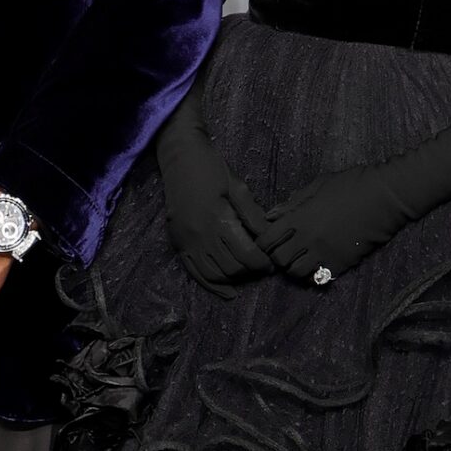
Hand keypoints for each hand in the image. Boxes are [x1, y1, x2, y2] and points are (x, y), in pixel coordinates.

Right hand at [157, 118, 272, 296]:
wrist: (180, 158)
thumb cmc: (213, 168)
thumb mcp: (238, 187)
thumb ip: (253, 215)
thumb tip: (269, 239)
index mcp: (219, 220)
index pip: (247, 256)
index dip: (263, 263)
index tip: (271, 261)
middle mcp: (201, 235)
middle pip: (232, 268)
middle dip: (251, 271)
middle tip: (262, 266)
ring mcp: (187, 242)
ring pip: (215, 275)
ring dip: (234, 278)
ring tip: (246, 272)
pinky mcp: (178, 244)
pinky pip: (195, 273)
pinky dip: (212, 285)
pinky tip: (228, 292)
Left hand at [257, 165, 418, 282]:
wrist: (386, 197)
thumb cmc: (353, 184)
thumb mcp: (319, 185)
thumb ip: (293, 202)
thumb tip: (271, 215)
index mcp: (300, 217)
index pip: (268, 239)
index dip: (264, 241)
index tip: (269, 239)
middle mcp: (309, 239)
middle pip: (279, 260)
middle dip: (277, 256)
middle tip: (284, 249)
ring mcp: (325, 253)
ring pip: (296, 272)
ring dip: (294, 266)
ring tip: (301, 257)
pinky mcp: (341, 263)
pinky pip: (317, 278)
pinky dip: (312, 274)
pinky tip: (317, 264)